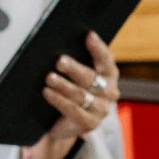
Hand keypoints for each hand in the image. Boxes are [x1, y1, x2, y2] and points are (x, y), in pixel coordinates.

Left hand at [26, 30, 118, 158]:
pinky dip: (59, 100)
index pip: (106, 59)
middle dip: (74, 68)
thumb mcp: (74, 75)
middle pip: (92, 78)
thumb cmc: (71, 90)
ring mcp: (101, 109)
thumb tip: (58, 44)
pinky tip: (48, 93)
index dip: (98, 47)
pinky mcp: (90, 124)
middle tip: (59, 61)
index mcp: (109, 74)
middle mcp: (110, 92)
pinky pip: (73, 110)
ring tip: (49, 78)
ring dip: (63, 85)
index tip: (88, 35)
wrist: (66, 122)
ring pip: (81, 94)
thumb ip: (73, 60)